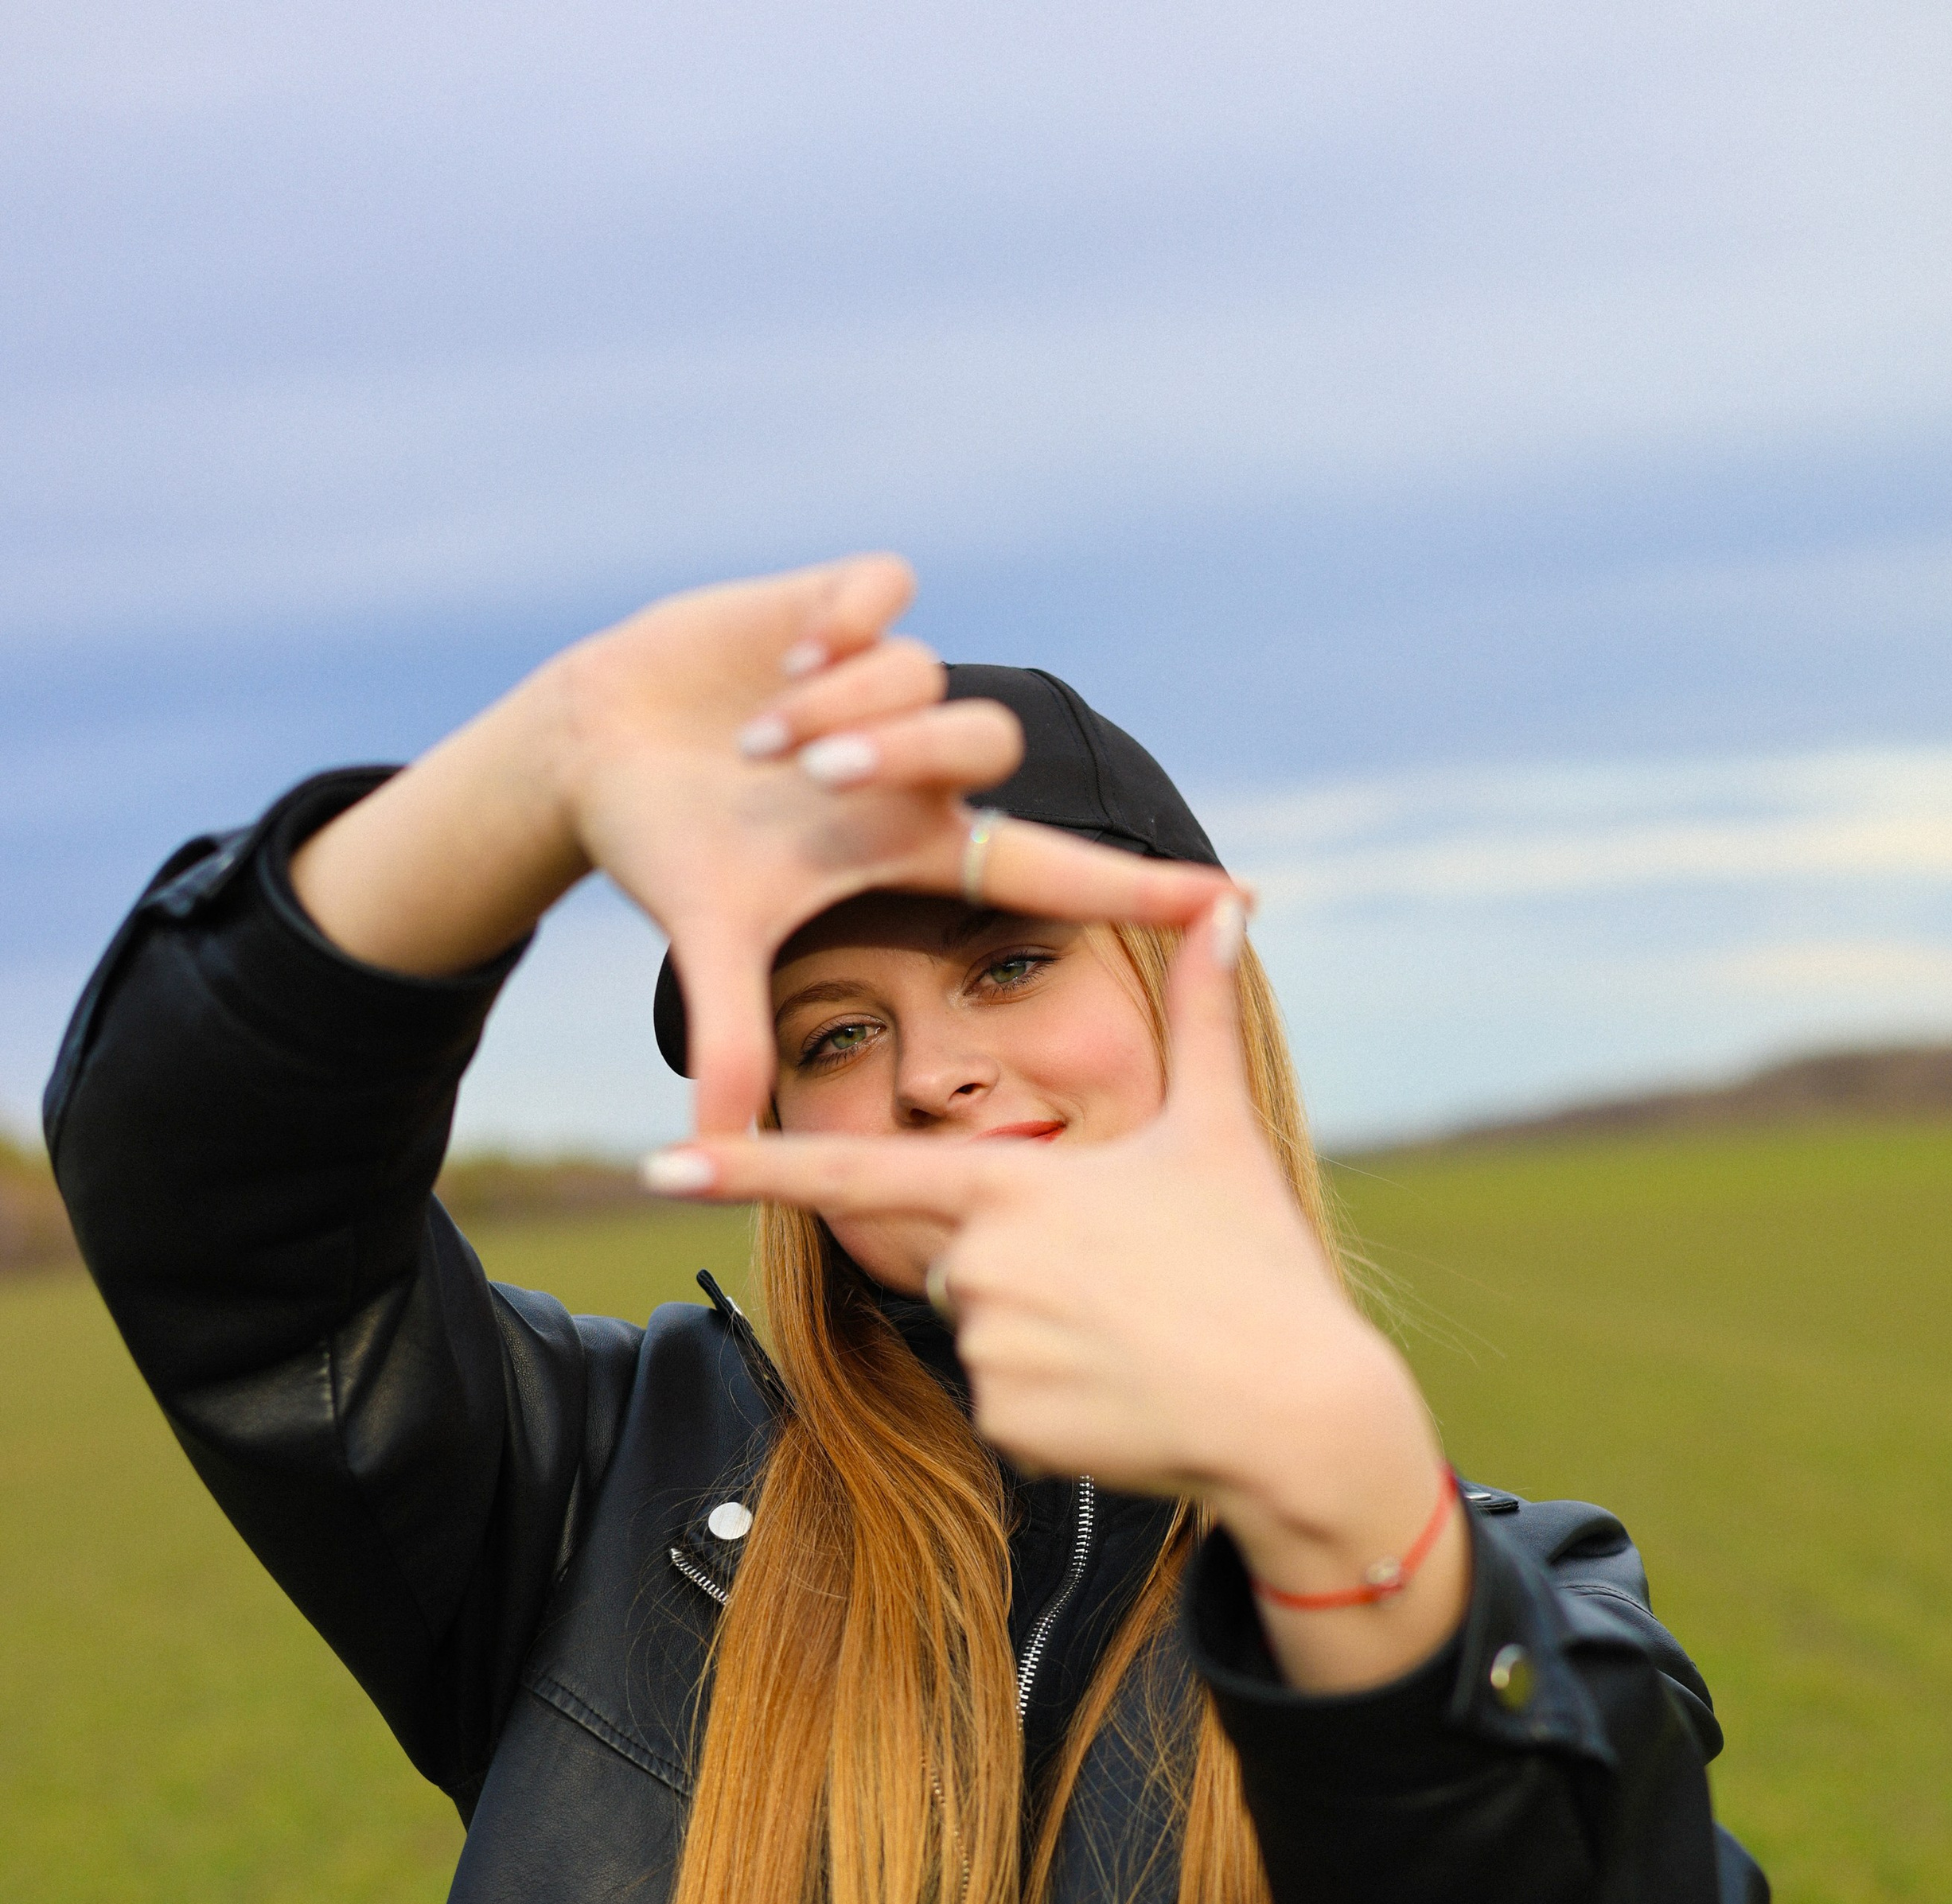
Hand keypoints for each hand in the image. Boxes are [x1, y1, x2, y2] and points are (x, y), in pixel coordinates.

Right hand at [289, 555, 1230, 1135]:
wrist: (596, 749)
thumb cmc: (671, 848)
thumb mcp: (709, 941)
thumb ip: (725, 1036)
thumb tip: (712, 1145)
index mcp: (913, 843)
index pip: (1051, 869)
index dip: (1137, 886)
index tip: (1238, 901)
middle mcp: (917, 764)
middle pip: (983, 745)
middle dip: (893, 754)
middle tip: (808, 782)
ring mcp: (884, 682)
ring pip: (923, 674)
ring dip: (843, 705)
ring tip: (762, 737)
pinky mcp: (840, 604)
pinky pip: (886, 594)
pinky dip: (842, 625)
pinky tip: (784, 657)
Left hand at [648, 897, 1471, 1692]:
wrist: (1299, 1413)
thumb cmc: (1258, 1266)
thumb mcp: (1219, 1133)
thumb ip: (1199, 1015)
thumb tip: (1228, 904)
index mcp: (1014, 1183)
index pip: (853, 1169)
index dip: (748, 1166)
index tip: (657, 1164)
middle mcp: (982, 1261)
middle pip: (953, 1250)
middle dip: (1024, 1260)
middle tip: (1124, 1281)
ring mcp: (988, 1346)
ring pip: (979, 1324)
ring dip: (1044, 1328)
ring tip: (1135, 1335)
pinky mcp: (1004, 1421)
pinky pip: (1003, 1399)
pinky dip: (1056, 1397)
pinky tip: (1123, 1393)